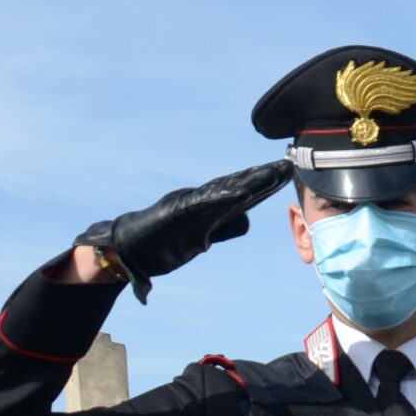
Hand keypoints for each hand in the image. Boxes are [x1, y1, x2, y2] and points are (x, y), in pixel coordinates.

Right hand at [73, 162, 291, 304]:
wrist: (128, 250)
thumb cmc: (163, 244)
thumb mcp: (203, 236)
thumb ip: (226, 228)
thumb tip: (246, 219)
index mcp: (209, 209)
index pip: (243, 194)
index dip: (264, 184)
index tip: (286, 174)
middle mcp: (201, 201)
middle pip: (238, 186)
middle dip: (264, 177)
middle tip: (288, 164)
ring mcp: (190, 205)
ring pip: (226, 190)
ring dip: (250, 182)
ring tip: (273, 172)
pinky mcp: (179, 212)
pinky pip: (205, 204)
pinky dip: (224, 198)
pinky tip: (244, 194)